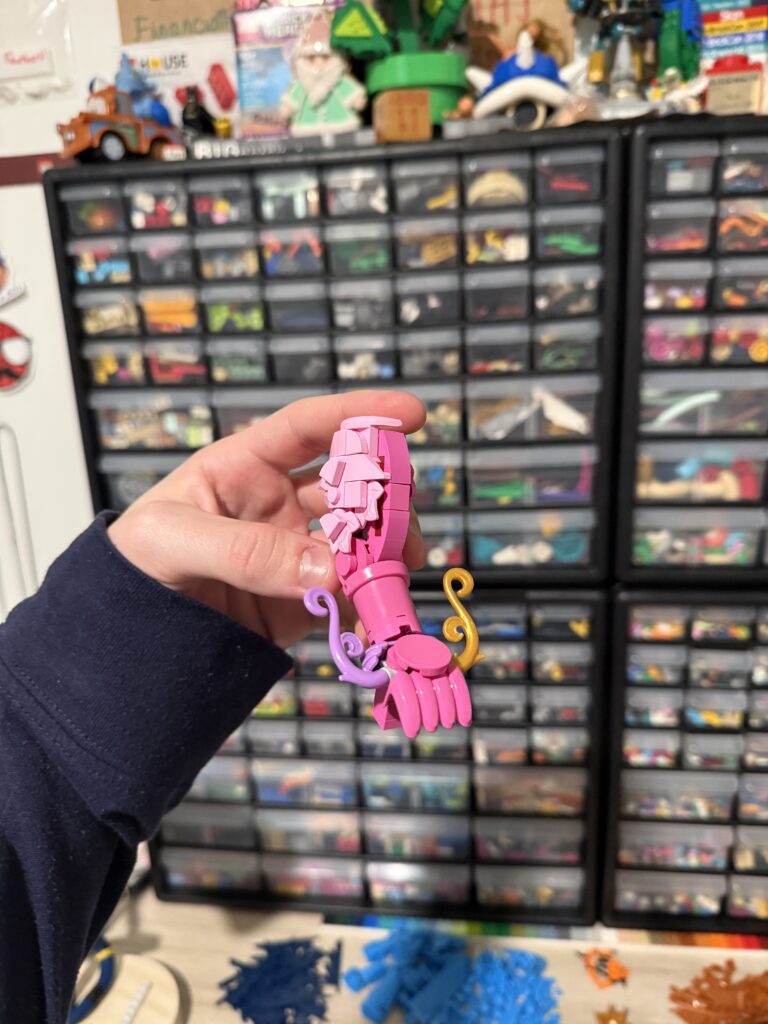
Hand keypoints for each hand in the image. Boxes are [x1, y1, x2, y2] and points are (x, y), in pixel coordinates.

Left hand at [108, 391, 425, 649]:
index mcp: (245, 467)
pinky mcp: (304, 602)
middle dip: (386, 501)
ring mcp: (296, 554)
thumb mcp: (170, 540)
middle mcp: (279, 505)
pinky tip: (377, 624)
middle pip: (351, 488)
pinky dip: (372, 610)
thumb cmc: (132, 564)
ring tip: (393, 580)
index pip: (308, 427)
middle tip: (403, 531)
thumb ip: (244, 550)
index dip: (358, 413)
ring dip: (386, 556)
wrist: (125, 640)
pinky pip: (351, 600)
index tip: (410, 413)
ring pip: (361, 543)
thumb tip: (327, 570)